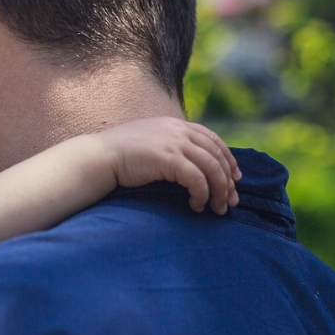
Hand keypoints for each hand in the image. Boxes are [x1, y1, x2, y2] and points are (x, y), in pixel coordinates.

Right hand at [96, 117, 240, 214]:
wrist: (99, 157)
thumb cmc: (120, 155)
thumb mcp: (149, 142)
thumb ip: (169, 145)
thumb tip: (186, 163)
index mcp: (175, 125)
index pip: (213, 139)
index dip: (228, 159)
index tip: (235, 178)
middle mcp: (178, 130)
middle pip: (217, 155)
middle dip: (228, 180)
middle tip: (232, 201)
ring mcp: (174, 143)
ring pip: (212, 168)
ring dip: (219, 191)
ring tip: (219, 209)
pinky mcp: (169, 159)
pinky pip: (197, 179)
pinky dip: (202, 194)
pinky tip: (197, 206)